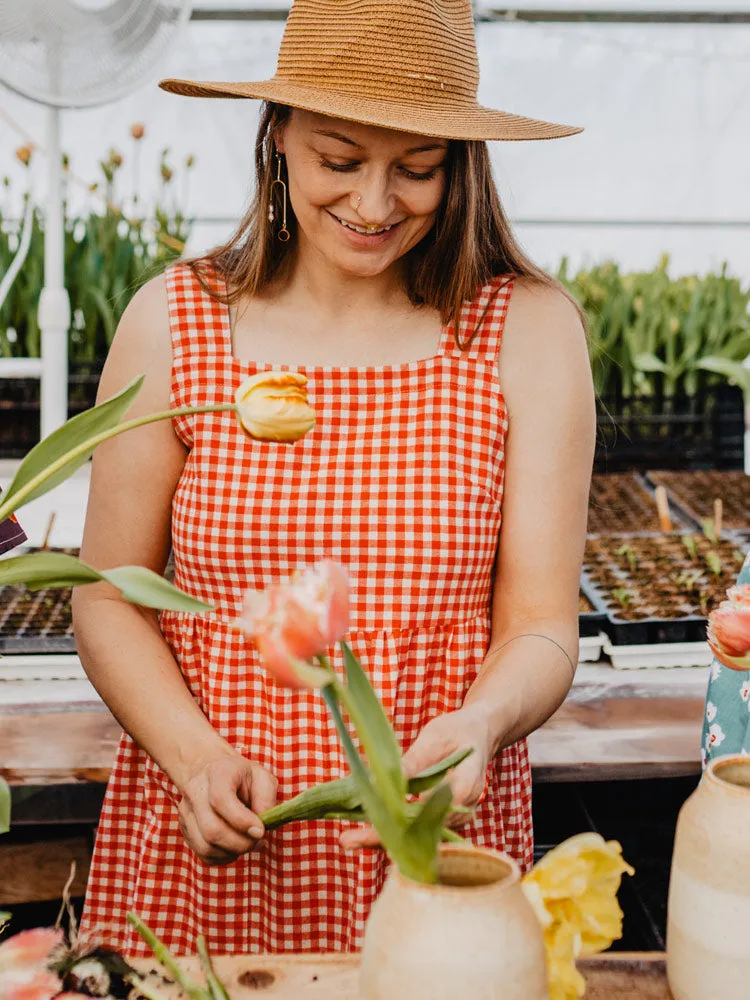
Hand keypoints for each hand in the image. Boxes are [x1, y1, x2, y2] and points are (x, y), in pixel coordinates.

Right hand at [177, 751, 277, 864]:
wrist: (213, 772)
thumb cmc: (241, 776)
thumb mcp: (261, 777)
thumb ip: (266, 799)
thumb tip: (259, 828)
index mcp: (217, 772)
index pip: (220, 799)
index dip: (242, 821)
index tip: (260, 831)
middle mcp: (195, 791)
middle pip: (211, 829)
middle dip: (240, 843)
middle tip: (257, 841)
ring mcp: (186, 811)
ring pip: (205, 846)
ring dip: (232, 852)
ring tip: (247, 843)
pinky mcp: (185, 829)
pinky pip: (203, 854)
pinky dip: (222, 857)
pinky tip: (234, 846)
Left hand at [339, 704, 493, 851]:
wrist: (479, 732)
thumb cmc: (458, 730)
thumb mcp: (434, 738)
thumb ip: (412, 762)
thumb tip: (380, 781)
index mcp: (466, 787)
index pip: (428, 815)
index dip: (397, 825)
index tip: (368, 829)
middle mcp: (463, 811)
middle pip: (420, 834)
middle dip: (382, 839)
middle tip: (347, 840)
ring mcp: (456, 818)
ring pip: (417, 837)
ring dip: (385, 837)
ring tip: (350, 839)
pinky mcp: (445, 818)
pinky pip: (419, 830)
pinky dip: (394, 829)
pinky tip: (366, 828)